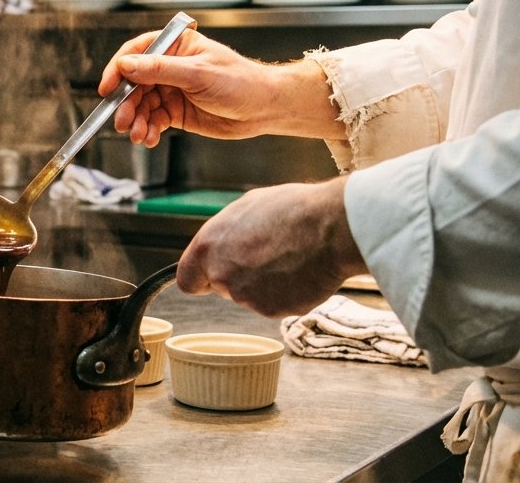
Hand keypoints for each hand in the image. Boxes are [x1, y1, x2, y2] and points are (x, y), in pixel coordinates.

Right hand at [98, 28, 341, 145]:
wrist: (265, 109)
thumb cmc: (240, 82)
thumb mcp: (198, 74)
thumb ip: (160, 70)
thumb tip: (126, 66)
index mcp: (175, 46)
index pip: (136, 53)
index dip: (118, 70)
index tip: (107, 88)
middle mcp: (169, 67)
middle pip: (134, 83)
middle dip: (126, 104)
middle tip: (122, 122)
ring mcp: (171, 89)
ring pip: (141, 105)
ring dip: (136, 121)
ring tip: (138, 135)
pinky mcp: (175, 111)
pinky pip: (153, 120)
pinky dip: (148, 130)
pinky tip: (148, 139)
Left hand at [176, 178, 367, 316]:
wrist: (332, 227)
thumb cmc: (293, 210)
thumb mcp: (247, 207)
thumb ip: (226, 233)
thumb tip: (223, 243)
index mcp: (208, 246)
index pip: (187, 279)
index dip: (201, 279)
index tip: (210, 278)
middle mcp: (221, 274)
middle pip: (223, 287)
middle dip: (240, 277)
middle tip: (268, 258)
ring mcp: (245, 296)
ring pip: (251, 297)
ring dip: (265, 285)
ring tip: (290, 259)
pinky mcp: (271, 311)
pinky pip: (276, 305)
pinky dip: (287, 295)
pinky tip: (301, 273)